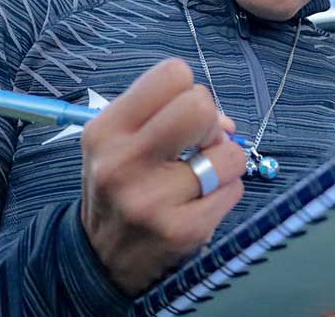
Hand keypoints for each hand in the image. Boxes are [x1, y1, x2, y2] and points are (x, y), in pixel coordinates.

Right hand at [79, 58, 247, 295]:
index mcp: (105, 131)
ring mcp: (152, 200)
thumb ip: (167, 116)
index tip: (180, 115)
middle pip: (199, 107)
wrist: (101, 259)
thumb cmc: (120, 185)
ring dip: (225, 162)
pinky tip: (200, 202)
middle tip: (198, 144)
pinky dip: (226, 191)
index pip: (172, 75)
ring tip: (201, 176)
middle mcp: (123, 163)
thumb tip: (225, 123)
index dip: (188, 91)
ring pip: (228, 153)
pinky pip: (234, 189)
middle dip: (210, 122)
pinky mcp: (182, 231)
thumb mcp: (121, 142)